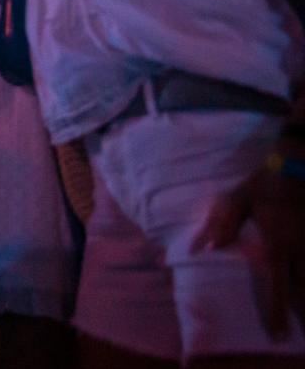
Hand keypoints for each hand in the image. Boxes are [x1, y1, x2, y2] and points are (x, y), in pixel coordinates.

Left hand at [191, 164, 304, 338]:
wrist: (298, 163)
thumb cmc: (263, 184)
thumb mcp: (236, 200)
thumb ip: (221, 225)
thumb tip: (205, 249)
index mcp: (277, 245)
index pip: (278, 285)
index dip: (278, 311)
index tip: (278, 334)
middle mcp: (301, 250)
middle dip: (302, 315)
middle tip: (296, 337)